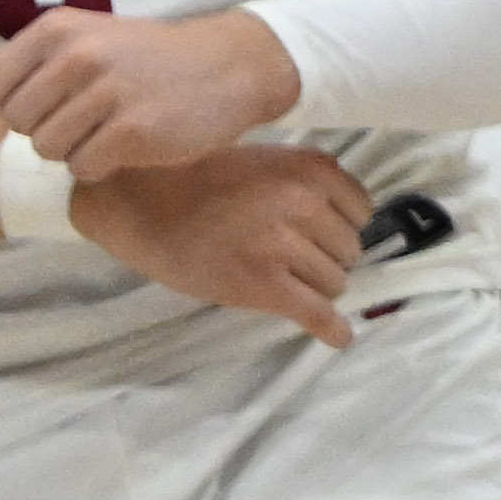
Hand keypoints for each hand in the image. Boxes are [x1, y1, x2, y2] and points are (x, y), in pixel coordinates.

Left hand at [0, 5, 304, 180]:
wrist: (228, 66)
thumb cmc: (144, 57)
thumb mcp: (80, 41)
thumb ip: (15, 67)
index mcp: (58, 29)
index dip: (18, 105)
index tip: (56, 99)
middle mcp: (79, 55)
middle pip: (19, 124)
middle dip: (48, 129)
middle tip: (90, 116)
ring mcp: (107, 93)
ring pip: (48, 150)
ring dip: (75, 150)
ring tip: (110, 129)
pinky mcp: (134, 132)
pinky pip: (83, 169)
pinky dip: (102, 165)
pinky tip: (129, 145)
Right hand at [73, 145, 367, 347]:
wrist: (139, 199)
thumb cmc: (199, 179)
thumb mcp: (266, 163)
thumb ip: (309, 185)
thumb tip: (354, 222)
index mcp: (311, 169)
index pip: (360, 212)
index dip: (339, 227)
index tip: (317, 235)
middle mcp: (304, 202)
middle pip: (348, 251)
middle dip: (324, 258)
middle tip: (286, 258)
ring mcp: (283, 244)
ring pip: (333, 283)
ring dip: (314, 288)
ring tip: (278, 280)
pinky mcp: (262, 284)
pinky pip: (314, 313)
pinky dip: (332, 329)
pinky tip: (338, 337)